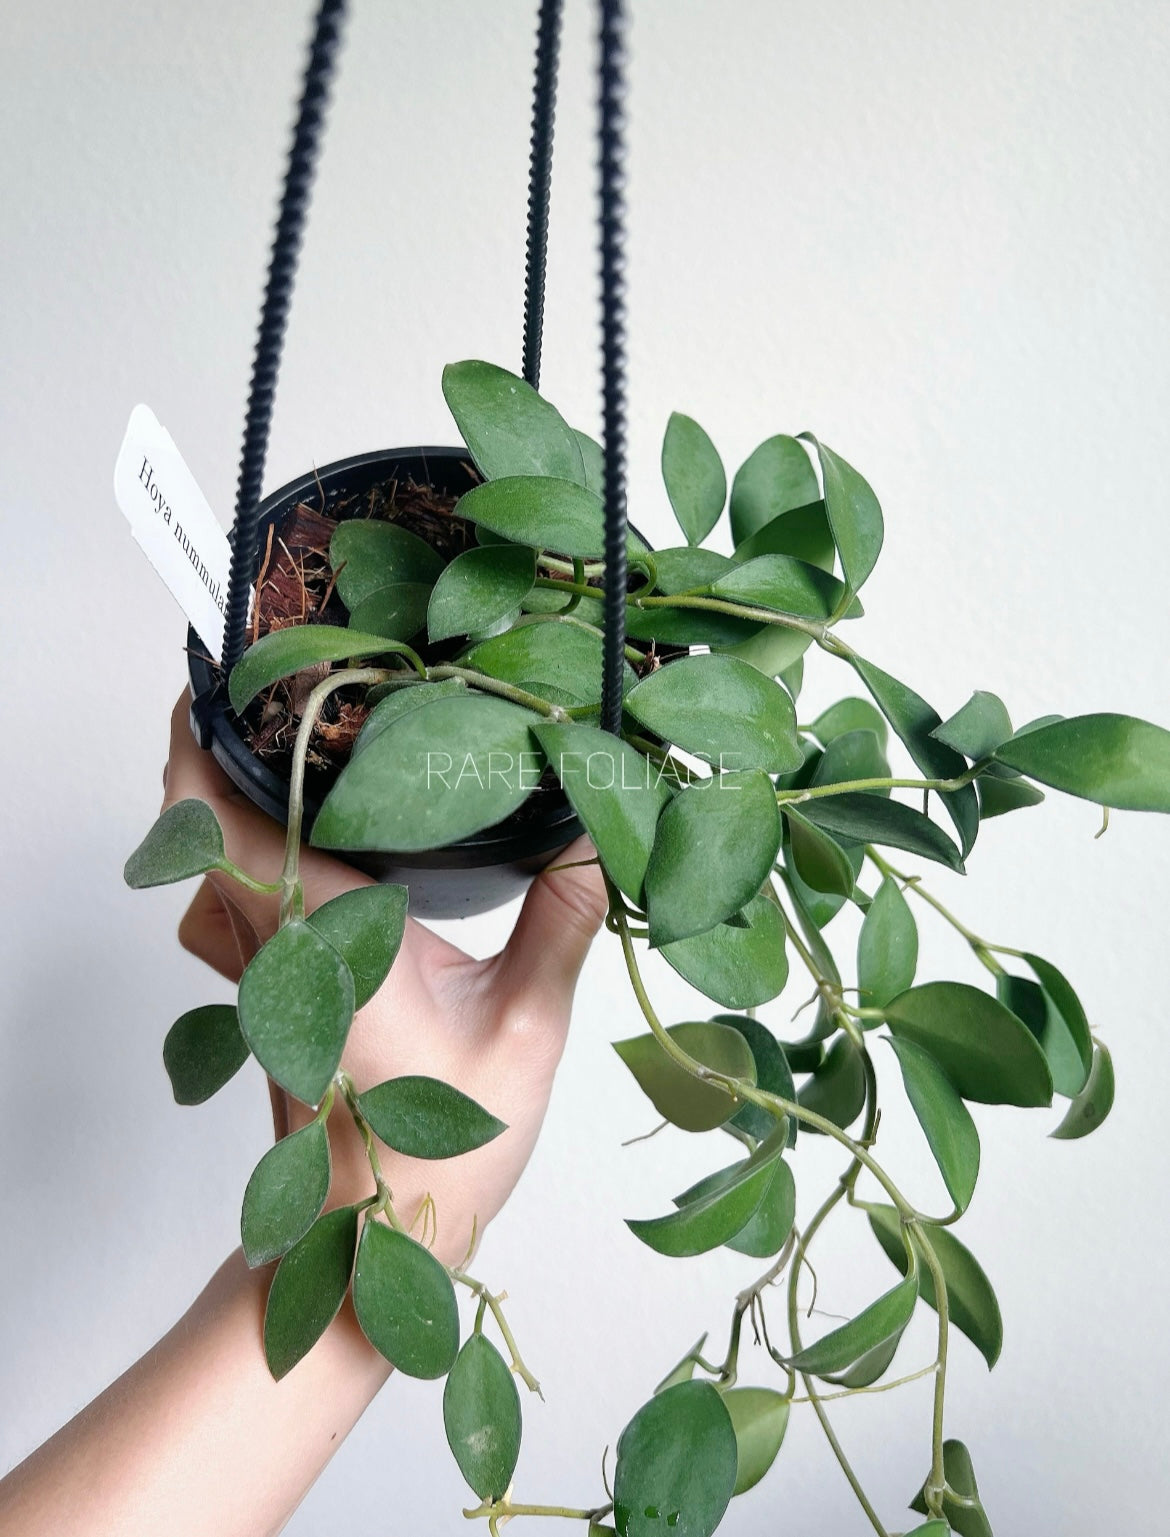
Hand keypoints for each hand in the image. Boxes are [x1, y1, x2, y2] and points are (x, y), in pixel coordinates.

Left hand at [163, 693, 606, 1265]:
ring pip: (206, 863)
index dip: (209, 737)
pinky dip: (244, 851)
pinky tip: (310, 834)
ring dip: (226, 796)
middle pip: (200, 823)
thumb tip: (602, 825)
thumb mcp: (526, 1026)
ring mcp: (260, 972)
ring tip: (296, 739)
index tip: (241, 671)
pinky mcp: (267, 994)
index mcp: (327, 936)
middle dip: (222, 742)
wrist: (374, 1238)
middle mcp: (276, 943)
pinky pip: (230, 901)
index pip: (227, 820)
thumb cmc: (442, 1146)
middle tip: (291, 680)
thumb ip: (564, 920)